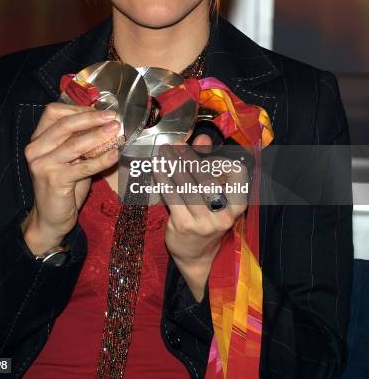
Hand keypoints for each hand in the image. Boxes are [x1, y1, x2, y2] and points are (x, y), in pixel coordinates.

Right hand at [21, 102, 119, 253]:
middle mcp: (35, 149)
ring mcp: (42, 165)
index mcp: (38, 139)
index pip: (53, 112)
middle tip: (112, 117)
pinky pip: (83, 166)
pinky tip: (114, 155)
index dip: (78, 108)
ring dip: (98, 136)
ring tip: (116, 131)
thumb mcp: (70, 158)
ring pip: (74, 144)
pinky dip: (101, 160)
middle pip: (64, 124)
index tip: (100, 110)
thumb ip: (80, 141)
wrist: (50, 218)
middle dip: (91, 118)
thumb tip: (105, 123)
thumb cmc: (63, 185)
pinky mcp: (54, 180)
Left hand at [156, 134, 248, 300]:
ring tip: (164, 151)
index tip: (206, 155)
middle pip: (207, 177)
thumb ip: (209, 164)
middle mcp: (224, 215)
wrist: (196, 256)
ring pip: (186, 185)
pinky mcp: (184, 226)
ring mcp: (204, 222)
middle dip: (189, 157)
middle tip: (176, 145)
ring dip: (173, 164)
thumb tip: (202, 137)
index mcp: (237, 205)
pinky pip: (171, 195)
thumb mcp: (214, 195)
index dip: (221, 160)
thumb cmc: (207, 219)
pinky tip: (157, 166)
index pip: (237, 174)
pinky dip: (163, 177)